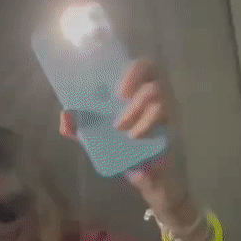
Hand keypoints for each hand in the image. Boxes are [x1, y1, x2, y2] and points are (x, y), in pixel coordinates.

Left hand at [59, 58, 175, 191]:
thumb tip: (66, 116)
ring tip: (123, 129)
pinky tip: (136, 137)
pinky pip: (166, 116)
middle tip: (119, 103)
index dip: (131, 70)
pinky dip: (147, 125)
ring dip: (137, 110)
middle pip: (153, 70)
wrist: (144, 175)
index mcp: (135, 88)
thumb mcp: (95, 138)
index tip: (118, 90)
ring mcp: (167, 105)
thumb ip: (78, 128)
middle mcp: (154, 91)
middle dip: (135, 83)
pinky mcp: (174, 123)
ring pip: (159, 94)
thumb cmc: (121, 148)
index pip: (140, 64)